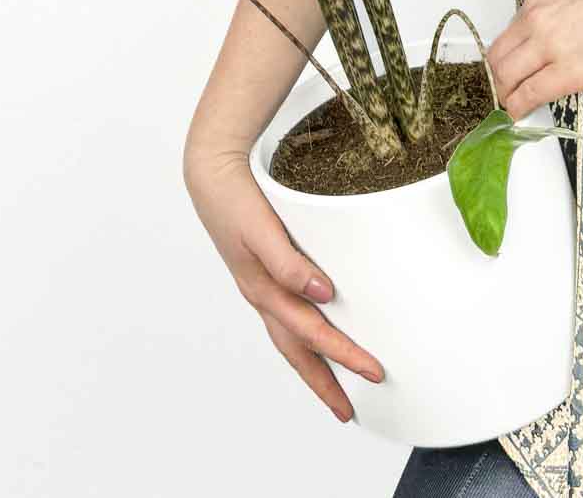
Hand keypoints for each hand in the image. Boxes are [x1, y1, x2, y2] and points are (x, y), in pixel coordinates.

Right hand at [182, 140, 384, 421]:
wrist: (210, 171)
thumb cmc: (235, 199)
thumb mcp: (260, 229)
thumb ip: (288, 262)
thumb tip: (322, 293)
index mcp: (263, 289)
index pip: (310, 334)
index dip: (341, 355)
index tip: (372, 372)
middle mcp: (261, 293)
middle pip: (296, 349)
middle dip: (323, 381)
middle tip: (349, 411)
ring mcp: (259, 284)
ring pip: (289, 336)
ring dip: (312, 363)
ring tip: (334, 386)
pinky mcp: (261, 269)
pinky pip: (285, 314)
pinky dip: (302, 333)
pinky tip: (316, 327)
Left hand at [485, 0, 582, 120]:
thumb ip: (561, 14)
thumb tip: (558, 36)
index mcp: (541, 1)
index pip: (506, 35)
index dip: (503, 59)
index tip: (507, 71)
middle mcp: (537, 20)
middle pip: (498, 57)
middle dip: (498, 79)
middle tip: (504, 93)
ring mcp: (549, 45)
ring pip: (506, 77)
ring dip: (505, 96)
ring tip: (511, 107)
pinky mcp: (567, 72)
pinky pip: (529, 94)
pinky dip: (517, 108)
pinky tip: (519, 115)